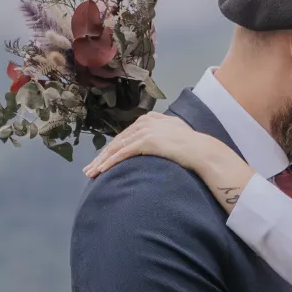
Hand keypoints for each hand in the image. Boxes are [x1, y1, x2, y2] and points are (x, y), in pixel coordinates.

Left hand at [83, 113, 254, 208]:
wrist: (201, 150)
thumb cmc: (191, 147)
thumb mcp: (173, 135)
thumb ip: (160, 135)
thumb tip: (153, 145)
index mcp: (150, 119)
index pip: (125, 136)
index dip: (111, 149)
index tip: (101, 161)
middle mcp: (145, 122)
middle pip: (117, 141)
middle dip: (102, 157)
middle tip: (89, 169)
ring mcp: (144, 131)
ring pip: (117, 148)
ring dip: (102, 162)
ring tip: (91, 173)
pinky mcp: (145, 141)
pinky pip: (123, 153)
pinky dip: (110, 163)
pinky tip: (101, 171)